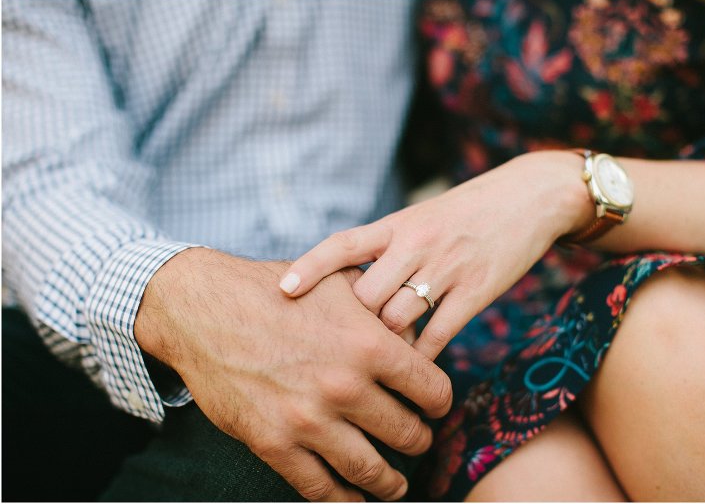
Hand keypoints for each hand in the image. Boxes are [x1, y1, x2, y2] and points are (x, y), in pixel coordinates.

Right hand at [135, 248, 451, 501]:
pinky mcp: (275, 444)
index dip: (439, 403)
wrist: (206, 311)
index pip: (433, 391)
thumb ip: (382, 309)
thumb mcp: (339, 282)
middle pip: (408, 434)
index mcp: (370, 345)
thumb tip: (415, 335)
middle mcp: (345, 387)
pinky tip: (354, 498)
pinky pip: (321, 488)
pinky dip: (344, 500)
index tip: (433, 408)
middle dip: (418, 441)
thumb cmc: (276, 291)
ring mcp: (309, 420)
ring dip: (391, 482)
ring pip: (372, 471)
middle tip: (415, 440)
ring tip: (396, 484)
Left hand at [279, 151, 593, 359]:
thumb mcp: (420, 217)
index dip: (310, 267)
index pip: (343, 244)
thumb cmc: (466, 211)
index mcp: (397, 223)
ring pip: (397, 320)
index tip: (283, 291)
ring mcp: (447, 268)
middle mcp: (416, 244)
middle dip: (349, 327)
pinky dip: (420, 358)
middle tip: (336, 352)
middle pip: (365, 297)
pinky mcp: (477, 291)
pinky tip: (413, 370)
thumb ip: (385, 247)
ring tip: (373, 367)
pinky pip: (437, 335)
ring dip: (383, 347)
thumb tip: (347, 289)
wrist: (529, 197)